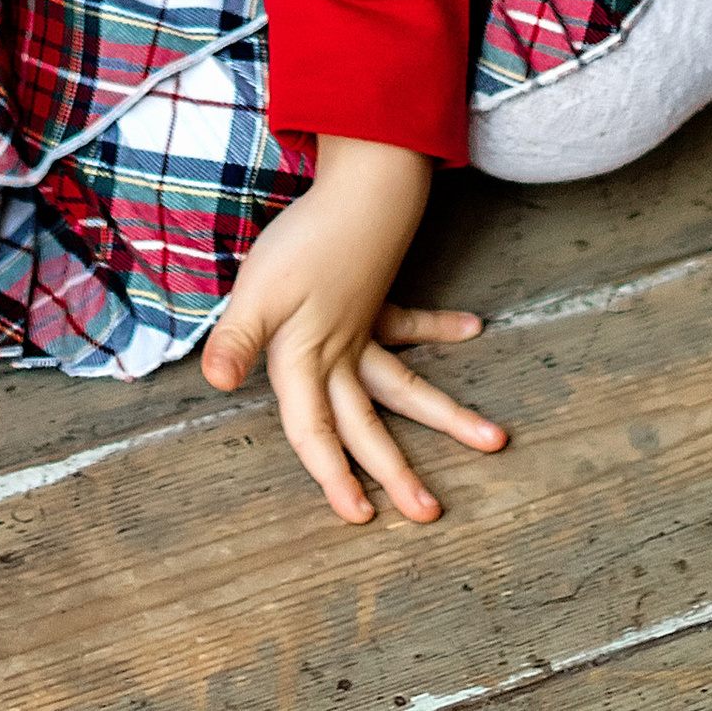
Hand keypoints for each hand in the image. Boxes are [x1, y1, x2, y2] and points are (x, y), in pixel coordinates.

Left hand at [202, 134, 508, 526]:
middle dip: (397, 472)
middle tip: (431, 512)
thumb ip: (237, 339)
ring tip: (494, 439)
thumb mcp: (255, 291)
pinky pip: (409, 322)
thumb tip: (217, 382)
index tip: (360, 516)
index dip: (331, 476)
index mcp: (306, 361)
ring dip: (446, 414)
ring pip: (406, 385)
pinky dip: (437, 325)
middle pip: (368, 425)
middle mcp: (339, 356)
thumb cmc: (301, 244)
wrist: (357, 193)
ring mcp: (362, 330)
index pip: (314, 431)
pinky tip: (470, 328)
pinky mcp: (374, 299)